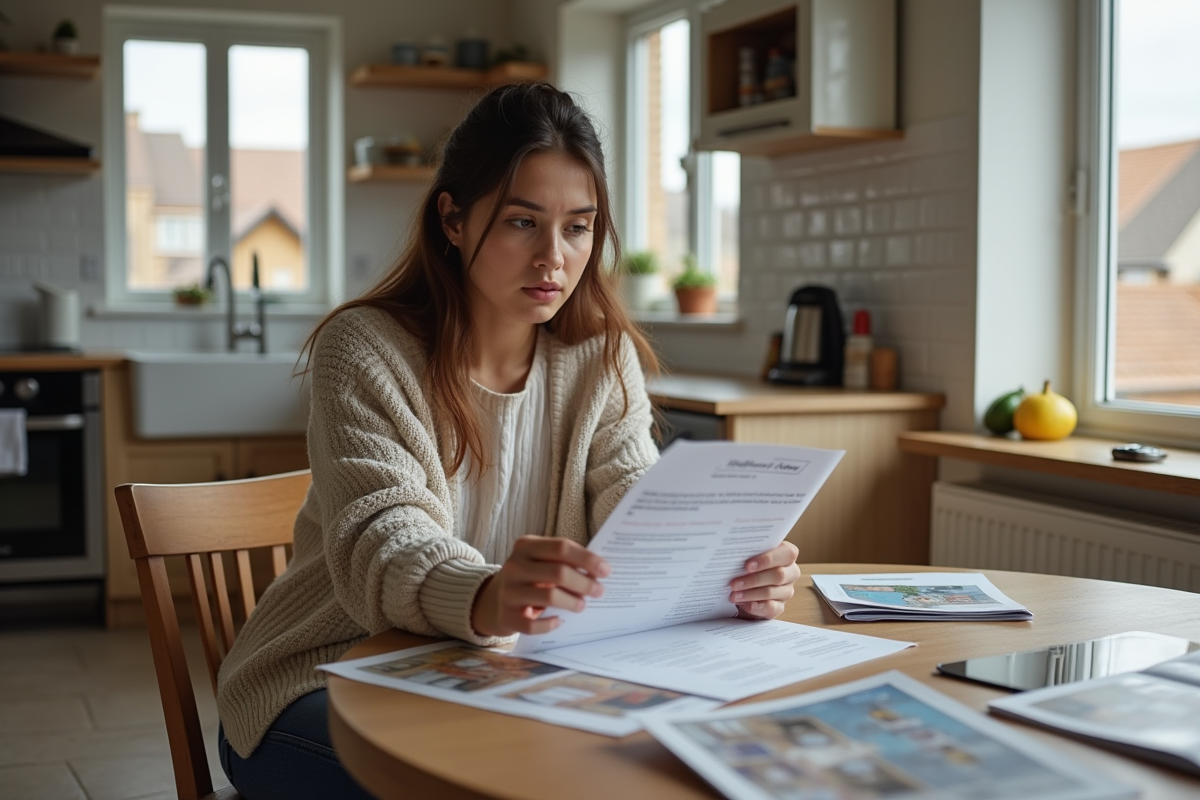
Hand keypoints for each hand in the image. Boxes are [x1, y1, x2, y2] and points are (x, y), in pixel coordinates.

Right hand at [471, 536, 609, 637]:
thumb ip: (563, 560)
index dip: (587, 559)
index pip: (561, 548)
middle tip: (599, 591)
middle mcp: (513, 566)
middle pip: (559, 573)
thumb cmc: (529, 576)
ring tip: (582, 605)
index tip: (605, 570)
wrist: (494, 599)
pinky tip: (559, 620)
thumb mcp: (540, 560)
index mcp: (525, 546)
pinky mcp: (506, 616)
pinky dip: (550, 624)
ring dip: (572, 602)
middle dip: (584, 583)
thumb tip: (597, 571)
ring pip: (549, 597)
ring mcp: (508, 592)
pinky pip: (534, 625)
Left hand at [729, 541, 800, 619]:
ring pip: (772, 592)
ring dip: (750, 594)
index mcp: (786, 554)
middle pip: (779, 575)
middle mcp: (790, 572)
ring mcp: (786, 590)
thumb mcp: (748, 555)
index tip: (747, 565)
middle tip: (734, 583)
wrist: (744, 585)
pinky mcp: (780, 606)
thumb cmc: (747, 564)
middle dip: (754, 580)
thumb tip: (731, 549)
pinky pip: (772, 608)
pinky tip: (745, 605)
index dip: (768, 559)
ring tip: (733, 595)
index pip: (787, 554)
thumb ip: (747, 550)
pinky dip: (756, 607)